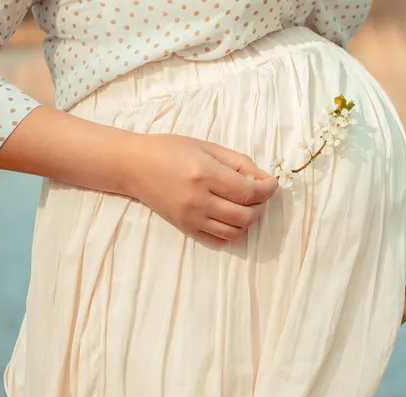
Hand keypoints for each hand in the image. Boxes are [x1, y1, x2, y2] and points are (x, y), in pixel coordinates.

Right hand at [126, 134, 277, 244]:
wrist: (134, 166)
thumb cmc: (170, 150)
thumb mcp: (207, 146)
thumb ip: (238, 162)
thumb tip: (263, 179)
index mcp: (205, 174)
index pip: (249, 192)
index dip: (268, 190)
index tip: (272, 184)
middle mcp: (198, 199)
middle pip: (246, 216)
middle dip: (261, 206)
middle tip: (259, 195)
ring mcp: (191, 217)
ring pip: (235, 231)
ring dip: (248, 220)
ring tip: (244, 205)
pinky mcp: (185, 228)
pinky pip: (218, 240)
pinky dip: (231, 232)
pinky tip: (229, 217)